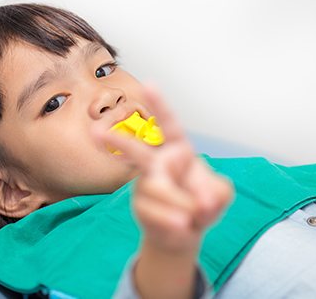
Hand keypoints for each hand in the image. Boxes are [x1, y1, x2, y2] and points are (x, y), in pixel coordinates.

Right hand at [95, 85, 232, 253]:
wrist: (186, 231)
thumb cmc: (202, 202)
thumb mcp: (219, 194)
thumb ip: (217, 192)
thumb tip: (203, 200)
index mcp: (178, 150)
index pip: (168, 124)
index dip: (158, 105)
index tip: (148, 84)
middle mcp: (157, 162)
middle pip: (136, 150)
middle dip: (119, 141)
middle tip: (95, 133)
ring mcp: (145, 184)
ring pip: (155, 189)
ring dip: (179, 204)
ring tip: (192, 219)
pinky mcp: (140, 205)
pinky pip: (152, 211)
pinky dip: (170, 220)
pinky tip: (181, 226)